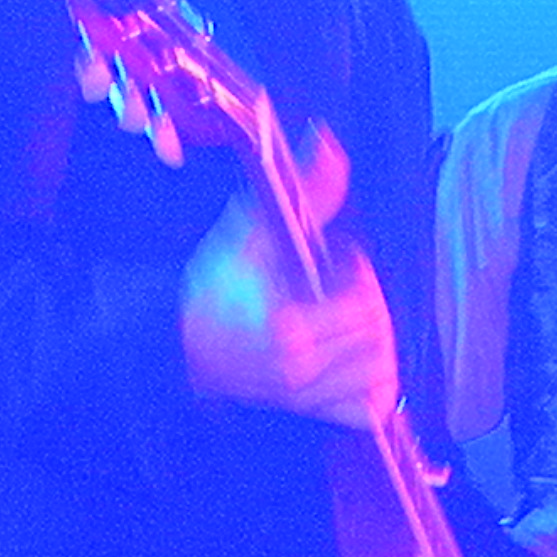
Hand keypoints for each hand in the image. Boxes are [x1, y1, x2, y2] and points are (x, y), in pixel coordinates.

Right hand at [179, 123, 398, 429]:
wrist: (176, 342)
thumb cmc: (212, 287)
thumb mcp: (251, 230)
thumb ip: (302, 191)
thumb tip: (330, 144)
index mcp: (288, 329)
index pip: (364, 305)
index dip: (360, 275)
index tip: (341, 261)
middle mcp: (299, 371)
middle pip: (377, 335)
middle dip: (369, 301)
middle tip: (343, 285)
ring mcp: (304, 398)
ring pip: (379, 370)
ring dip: (374, 338)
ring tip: (346, 317)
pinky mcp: (306, 412)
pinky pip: (365, 410)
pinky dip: (370, 385)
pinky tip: (351, 358)